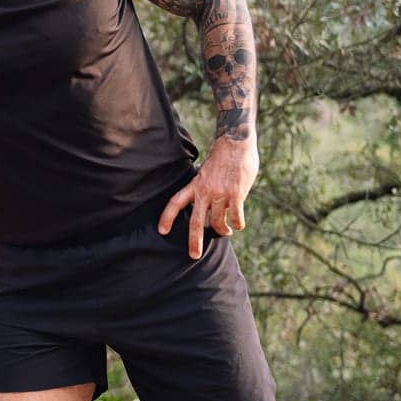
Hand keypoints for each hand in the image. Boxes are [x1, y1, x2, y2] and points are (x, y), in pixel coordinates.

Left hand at [158, 137, 258, 258]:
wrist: (235, 144)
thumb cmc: (221, 158)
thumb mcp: (205, 172)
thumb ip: (203, 188)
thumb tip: (206, 204)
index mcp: (194, 185)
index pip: (175, 203)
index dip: (167, 217)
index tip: (162, 231)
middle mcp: (205, 192)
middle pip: (196, 222)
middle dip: (194, 242)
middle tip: (193, 255)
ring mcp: (220, 194)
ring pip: (218, 222)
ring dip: (223, 230)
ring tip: (227, 231)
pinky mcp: (236, 195)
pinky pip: (235, 218)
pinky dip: (237, 224)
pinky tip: (238, 225)